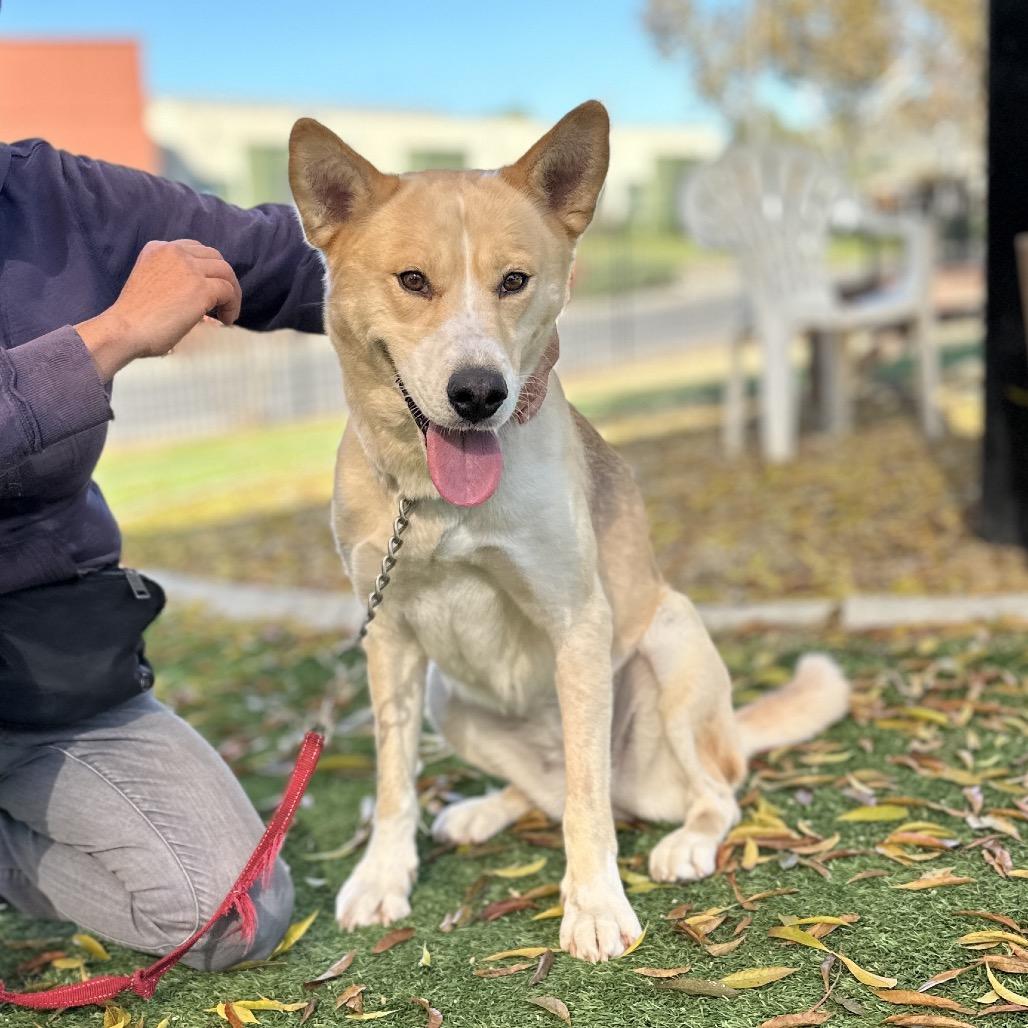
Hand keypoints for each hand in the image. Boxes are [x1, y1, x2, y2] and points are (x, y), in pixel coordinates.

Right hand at [76, 239, 242, 379]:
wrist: (124, 329)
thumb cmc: (133, 317)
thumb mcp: (150, 281)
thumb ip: (172, 277)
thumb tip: (201, 292)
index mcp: (157, 248)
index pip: (195, 249)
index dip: (207, 269)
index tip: (210, 288)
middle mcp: (174, 252)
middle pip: (215, 257)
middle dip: (223, 279)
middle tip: (223, 302)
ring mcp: (189, 269)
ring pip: (226, 273)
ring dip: (232, 293)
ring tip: (226, 313)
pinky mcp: (201, 289)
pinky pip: (229, 292)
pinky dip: (232, 307)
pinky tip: (225, 320)